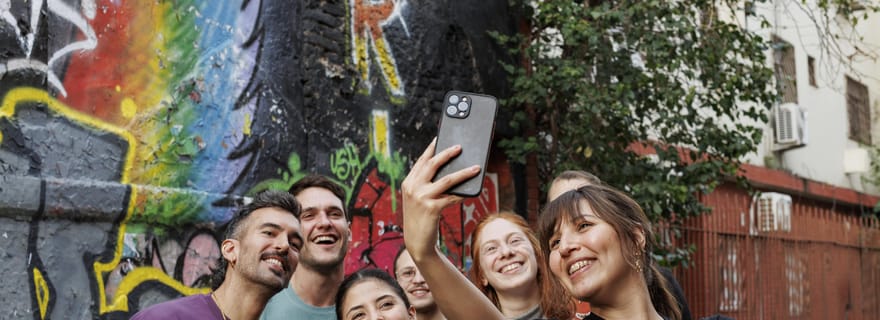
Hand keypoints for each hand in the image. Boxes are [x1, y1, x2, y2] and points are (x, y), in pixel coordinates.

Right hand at [402, 138, 479, 260]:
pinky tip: (471, 192)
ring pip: (447, 179)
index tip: (440, 137)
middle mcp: (413, 187)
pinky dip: (462, 194)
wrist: (416, 241)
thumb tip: (450, 170)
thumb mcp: (419, 198)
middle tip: (460, 147)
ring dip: (464, 172)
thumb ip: (427, 184)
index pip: (421, 160)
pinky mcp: (432, 208)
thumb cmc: (421, 218)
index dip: (431, 148)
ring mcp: (421, 197)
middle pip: (433, 165)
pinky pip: (452, 197)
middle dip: (447, 153)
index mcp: (408, 182)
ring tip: (475, 168)